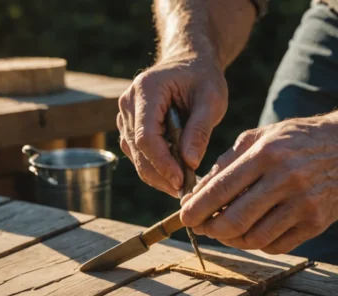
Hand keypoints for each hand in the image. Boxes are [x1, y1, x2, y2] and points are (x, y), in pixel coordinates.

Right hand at [117, 55, 227, 196]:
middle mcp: (128, 103)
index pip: (146, 136)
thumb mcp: (211, 99)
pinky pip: (138, 155)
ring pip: (136, 156)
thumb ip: (200, 130)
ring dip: (158, 175)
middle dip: (161, 174)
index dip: (162, 162)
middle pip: (138, 150)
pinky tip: (176, 175)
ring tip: (183, 186)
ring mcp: (125, 116)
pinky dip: (156, 168)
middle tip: (185, 191)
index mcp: (146, 90)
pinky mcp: (129, 128)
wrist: (189, 63)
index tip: (181, 180)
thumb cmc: (202, 77)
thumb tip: (190, 163)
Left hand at [180, 117, 337, 253]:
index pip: (221, 189)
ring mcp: (304, 204)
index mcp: (267, 154)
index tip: (184, 217)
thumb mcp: (262, 136)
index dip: (197, 208)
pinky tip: (254, 231)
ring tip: (226, 230)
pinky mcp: (317, 223)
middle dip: (211, 229)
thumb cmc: (299, 140)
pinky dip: (259, 243)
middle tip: (203, 227)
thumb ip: (228, 161)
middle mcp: (286, 179)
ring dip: (233, 239)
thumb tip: (198, 192)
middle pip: (234, 220)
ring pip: (254, 238)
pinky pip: (277, 245)